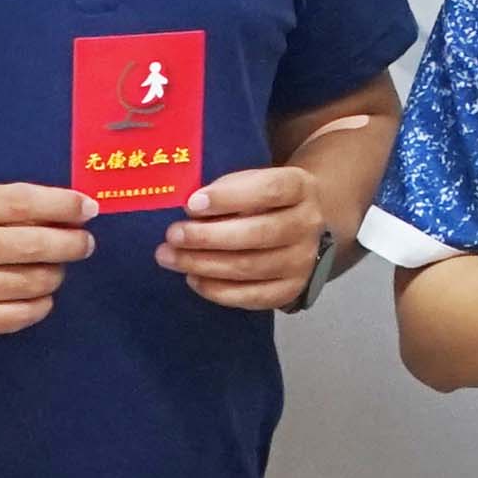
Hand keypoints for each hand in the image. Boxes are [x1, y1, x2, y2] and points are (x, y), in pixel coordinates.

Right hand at [0, 182, 92, 345]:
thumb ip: (10, 206)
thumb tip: (75, 211)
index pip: (20, 203)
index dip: (61, 204)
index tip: (89, 208)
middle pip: (31, 245)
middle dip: (69, 244)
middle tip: (85, 244)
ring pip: (31, 282)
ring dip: (54, 274)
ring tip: (54, 269)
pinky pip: (22, 314)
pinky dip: (41, 303)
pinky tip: (39, 295)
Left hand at [157, 162, 328, 309]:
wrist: (300, 228)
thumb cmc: (264, 200)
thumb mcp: (252, 181)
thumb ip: (226, 191)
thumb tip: (190, 211)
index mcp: (301, 188)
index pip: (269, 191)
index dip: (228, 198)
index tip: (191, 204)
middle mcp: (308, 225)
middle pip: (257, 234)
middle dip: (207, 236)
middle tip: (173, 235)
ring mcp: (302, 261)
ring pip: (249, 267)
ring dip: (203, 264)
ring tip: (170, 257)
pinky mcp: (290, 290)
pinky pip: (251, 296)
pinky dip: (217, 290)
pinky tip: (192, 278)